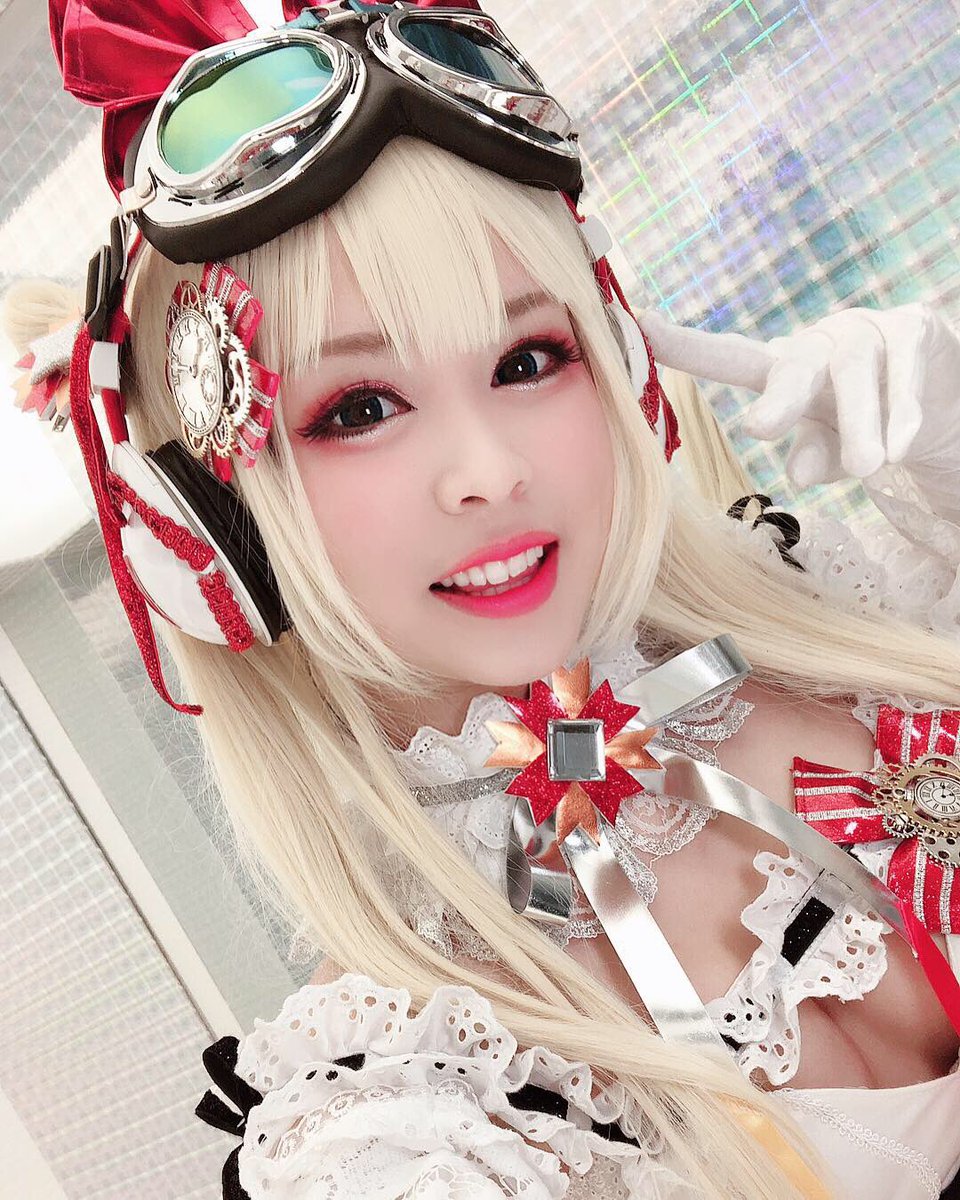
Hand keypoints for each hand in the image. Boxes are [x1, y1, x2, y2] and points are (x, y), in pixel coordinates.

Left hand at [641, 304, 959, 488]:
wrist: (942, 407)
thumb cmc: (864, 428)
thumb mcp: (832, 449)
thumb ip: (814, 456)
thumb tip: (796, 471)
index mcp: (783, 370)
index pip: (731, 358)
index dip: (688, 345)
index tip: (641, 326)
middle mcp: (819, 344)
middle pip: (793, 362)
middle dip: (777, 395)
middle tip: (760, 430)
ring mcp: (868, 330)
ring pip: (854, 368)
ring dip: (860, 420)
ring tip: (868, 468)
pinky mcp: (915, 329)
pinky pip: (904, 366)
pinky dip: (901, 408)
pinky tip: (899, 446)